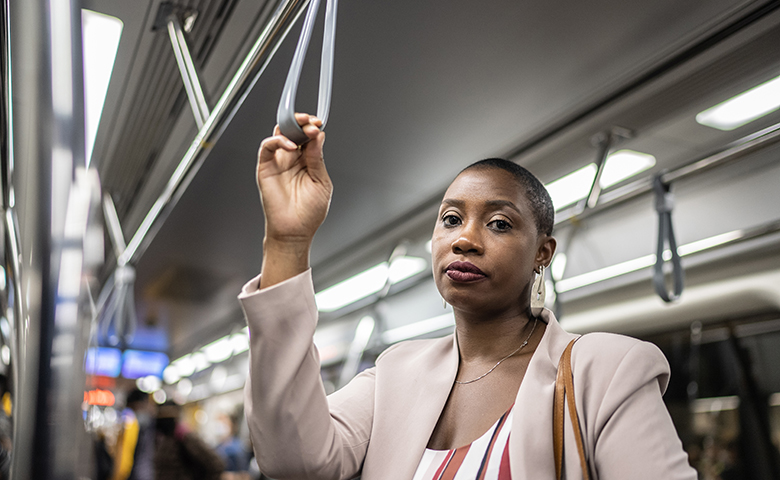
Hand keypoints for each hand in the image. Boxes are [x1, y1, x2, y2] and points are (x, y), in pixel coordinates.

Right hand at [256, 113, 331, 286]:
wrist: (295, 231)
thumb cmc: (309, 212)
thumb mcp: (321, 182)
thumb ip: (317, 159)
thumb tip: (319, 136)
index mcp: (307, 161)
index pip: (308, 137)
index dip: (313, 128)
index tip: (320, 125)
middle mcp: (292, 159)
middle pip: (294, 131)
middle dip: (303, 122)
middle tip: (311, 123)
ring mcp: (278, 162)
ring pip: (280, 134)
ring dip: (290, 126)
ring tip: (303, 129)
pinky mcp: (265, 168)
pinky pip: (267, 147)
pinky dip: (277, 141)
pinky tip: (289, 146)